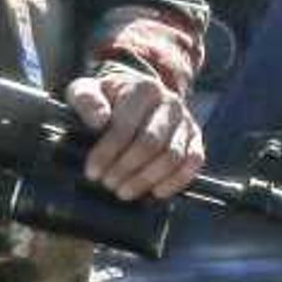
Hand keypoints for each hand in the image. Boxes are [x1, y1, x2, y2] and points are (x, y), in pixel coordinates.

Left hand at [67, 69, 204, 202]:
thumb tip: (99, 121)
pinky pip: (193, 162)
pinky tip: (155, 192)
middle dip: (126, 169)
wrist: (137, 95)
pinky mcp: (195, 138)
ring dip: (146, 179)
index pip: (125, 127)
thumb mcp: (87, 91)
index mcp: (144, 89)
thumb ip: (86, 100)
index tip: (92, 172)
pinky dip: (176, 181)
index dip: (107, 153)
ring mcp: (186, 121)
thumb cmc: (107, 98)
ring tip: (124, 191)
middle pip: (150, 144)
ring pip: (172, 157)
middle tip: (107, 184)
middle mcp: (170, 102)